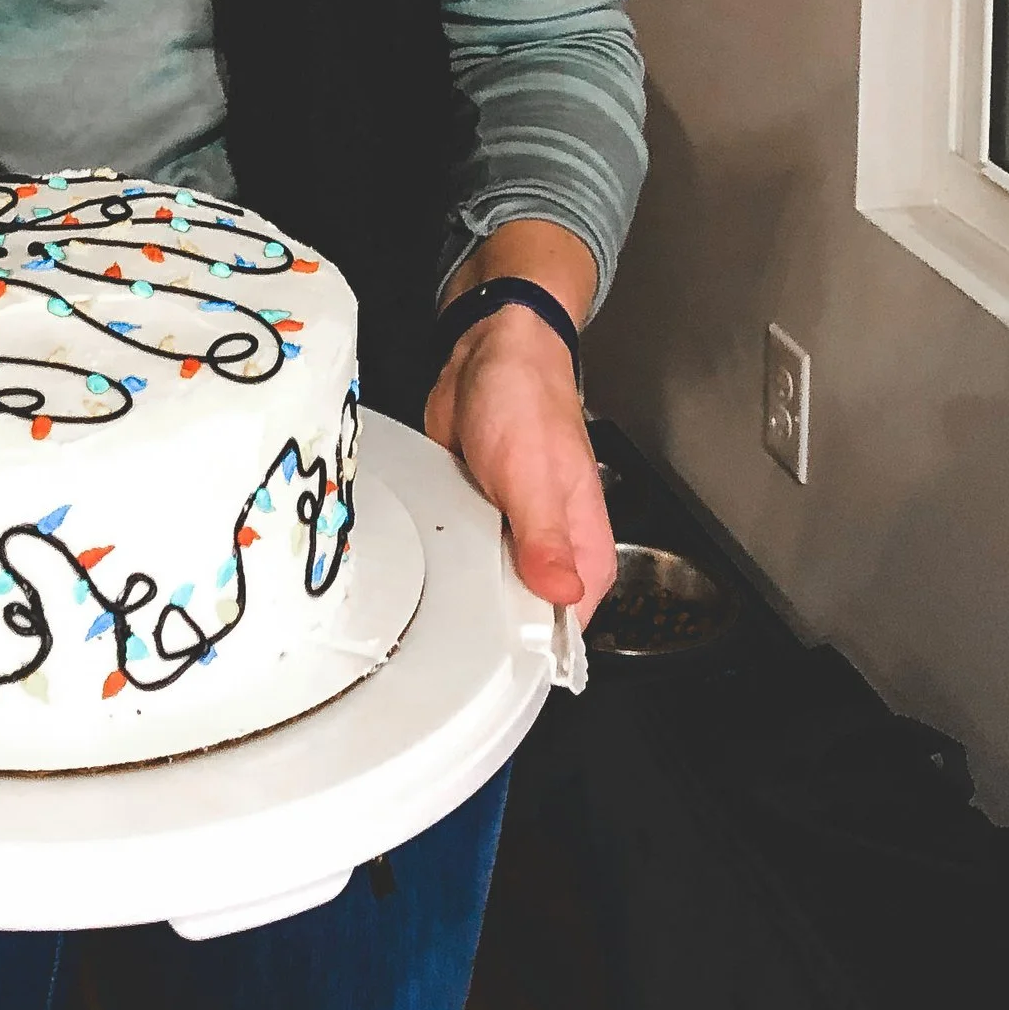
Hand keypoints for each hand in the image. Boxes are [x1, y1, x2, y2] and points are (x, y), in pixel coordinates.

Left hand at [424, 237, 615, 620]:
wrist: (485, 350)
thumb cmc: (525, 399)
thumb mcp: (535, 477)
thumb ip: (546, 540)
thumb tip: (563, 596)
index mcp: (584, 549)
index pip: (567, 628)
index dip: (531, 649)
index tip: (491, 660)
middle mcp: (552, 549)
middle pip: (521, 618)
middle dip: (486, 623)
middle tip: (447, 625)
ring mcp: (510, 537)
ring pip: (485, 591)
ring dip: (459, 588)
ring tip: (430, 591)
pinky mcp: (474, 519)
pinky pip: (458, 558)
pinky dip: (442, 557)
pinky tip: (424, 559)